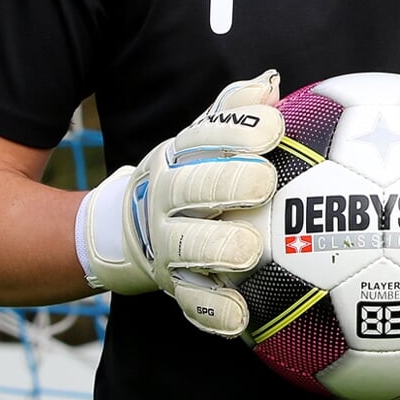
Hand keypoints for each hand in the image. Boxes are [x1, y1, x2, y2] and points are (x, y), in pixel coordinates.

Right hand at [75, 71, 283, 336]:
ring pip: (187, 246)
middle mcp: (167, 197)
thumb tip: (270, 82)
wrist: (125, 231)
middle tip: (263, 184)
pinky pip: (192, 301)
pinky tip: (240, 317)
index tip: (274, 126)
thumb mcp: (204, 140)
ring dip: (216, 247)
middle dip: (226, 182)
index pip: (205, 135)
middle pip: (191, 187)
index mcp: (179, 156)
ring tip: (248, 251)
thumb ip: (234, 112)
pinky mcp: (174, 284)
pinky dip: (213, 310)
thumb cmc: (192, 175)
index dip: (238, 130)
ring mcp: (167, 243)